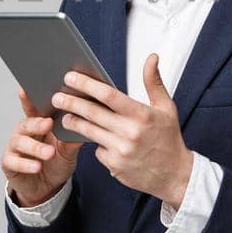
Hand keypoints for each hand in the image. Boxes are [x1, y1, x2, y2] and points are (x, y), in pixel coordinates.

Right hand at [1, 86, 83, 206]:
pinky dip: (26, 164)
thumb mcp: (68, 151)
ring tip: (48, 152)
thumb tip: (85, 124)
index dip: (29, 98)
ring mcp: (14, 147)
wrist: (48, 188)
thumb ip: (72, 139)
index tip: (28, 88)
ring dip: (35, 147)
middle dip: (37, 123)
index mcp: (37, 123)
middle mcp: (23, 132)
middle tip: (48, 124)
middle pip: (26, 123)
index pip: (33, 107)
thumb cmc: (56, 163)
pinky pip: (14, 162)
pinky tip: (36, 166)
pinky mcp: (9, 163)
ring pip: (20, 142)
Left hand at [53, 53, 193, 206]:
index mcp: (142, 115)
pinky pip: (97, 151)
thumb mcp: (166, 108)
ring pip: (89, 132)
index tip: (71, 78)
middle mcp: (130, 133)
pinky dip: (96, 144)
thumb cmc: (169, 138)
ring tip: (65, 116)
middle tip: (56, 96)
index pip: (109, 95)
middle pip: (92, 113)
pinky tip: (98, 140)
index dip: (87, 85)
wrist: (175, 175)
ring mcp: (121, 151)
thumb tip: (151, 58)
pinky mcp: (114, 166)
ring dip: (74, 123)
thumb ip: (154, 82)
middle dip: (71, 103)